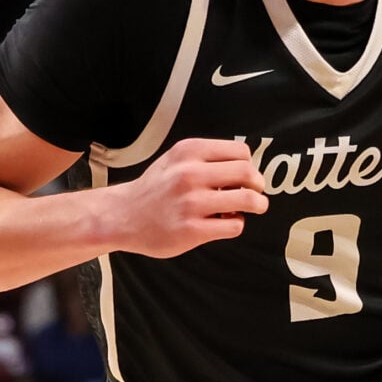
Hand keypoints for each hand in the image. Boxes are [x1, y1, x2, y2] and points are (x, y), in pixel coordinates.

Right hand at [111, 138, 268, 258]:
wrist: (123, 216)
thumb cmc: (154, 188)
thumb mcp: (175, 159)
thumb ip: (206, 157)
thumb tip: (246, 166)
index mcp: (189, 152)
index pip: (241, 152)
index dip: (249, 165)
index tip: (245, 175)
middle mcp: (190, 174)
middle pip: (248, 173)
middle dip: (259, 185)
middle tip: (256, 192)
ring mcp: (191, 203)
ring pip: (247, 200)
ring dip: (257, 205)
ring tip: (253, 207)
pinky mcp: (192, 230)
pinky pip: (234, 226)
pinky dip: (236, 224)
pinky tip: (225, 222)